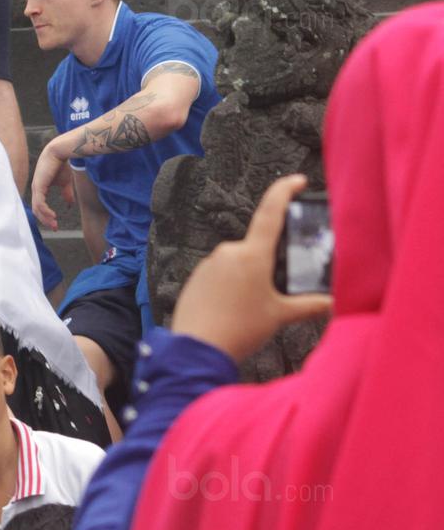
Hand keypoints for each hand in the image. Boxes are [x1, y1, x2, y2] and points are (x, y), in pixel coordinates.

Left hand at [30, 134, 74, 229]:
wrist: (59, 152)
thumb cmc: (60, 165)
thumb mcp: (65, 183)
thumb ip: (66, 194)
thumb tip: (70, 204)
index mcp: (40, 189)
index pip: (39, 206)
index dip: (46, 216)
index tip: (55, 224)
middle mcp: (35, 189)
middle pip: (37, 210)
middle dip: (45, 220)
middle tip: (54, 227)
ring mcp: (36, 188)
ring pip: (37, 208)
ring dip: (46, 218)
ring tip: (54, 223)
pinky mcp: (38, 186)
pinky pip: (40, 203)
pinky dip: (45, 211)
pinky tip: (53, 216)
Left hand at [172, 174, 332, 361]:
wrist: (197, 348)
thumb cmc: (239, 330)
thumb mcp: (280, 316)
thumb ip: (309, 306)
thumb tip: (334, 302)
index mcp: (252, 254)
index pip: (271, 213)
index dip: (285, 192)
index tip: (297, 181)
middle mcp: (228, 252)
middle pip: (256, 248)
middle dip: (268, 265)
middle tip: (272, 293)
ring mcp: (209, 264)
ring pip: (238, 263)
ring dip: (248, 278)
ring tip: (249, 309)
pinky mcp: (196, 277)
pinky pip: (220, 275)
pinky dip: (231, 287)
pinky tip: (232, 310)